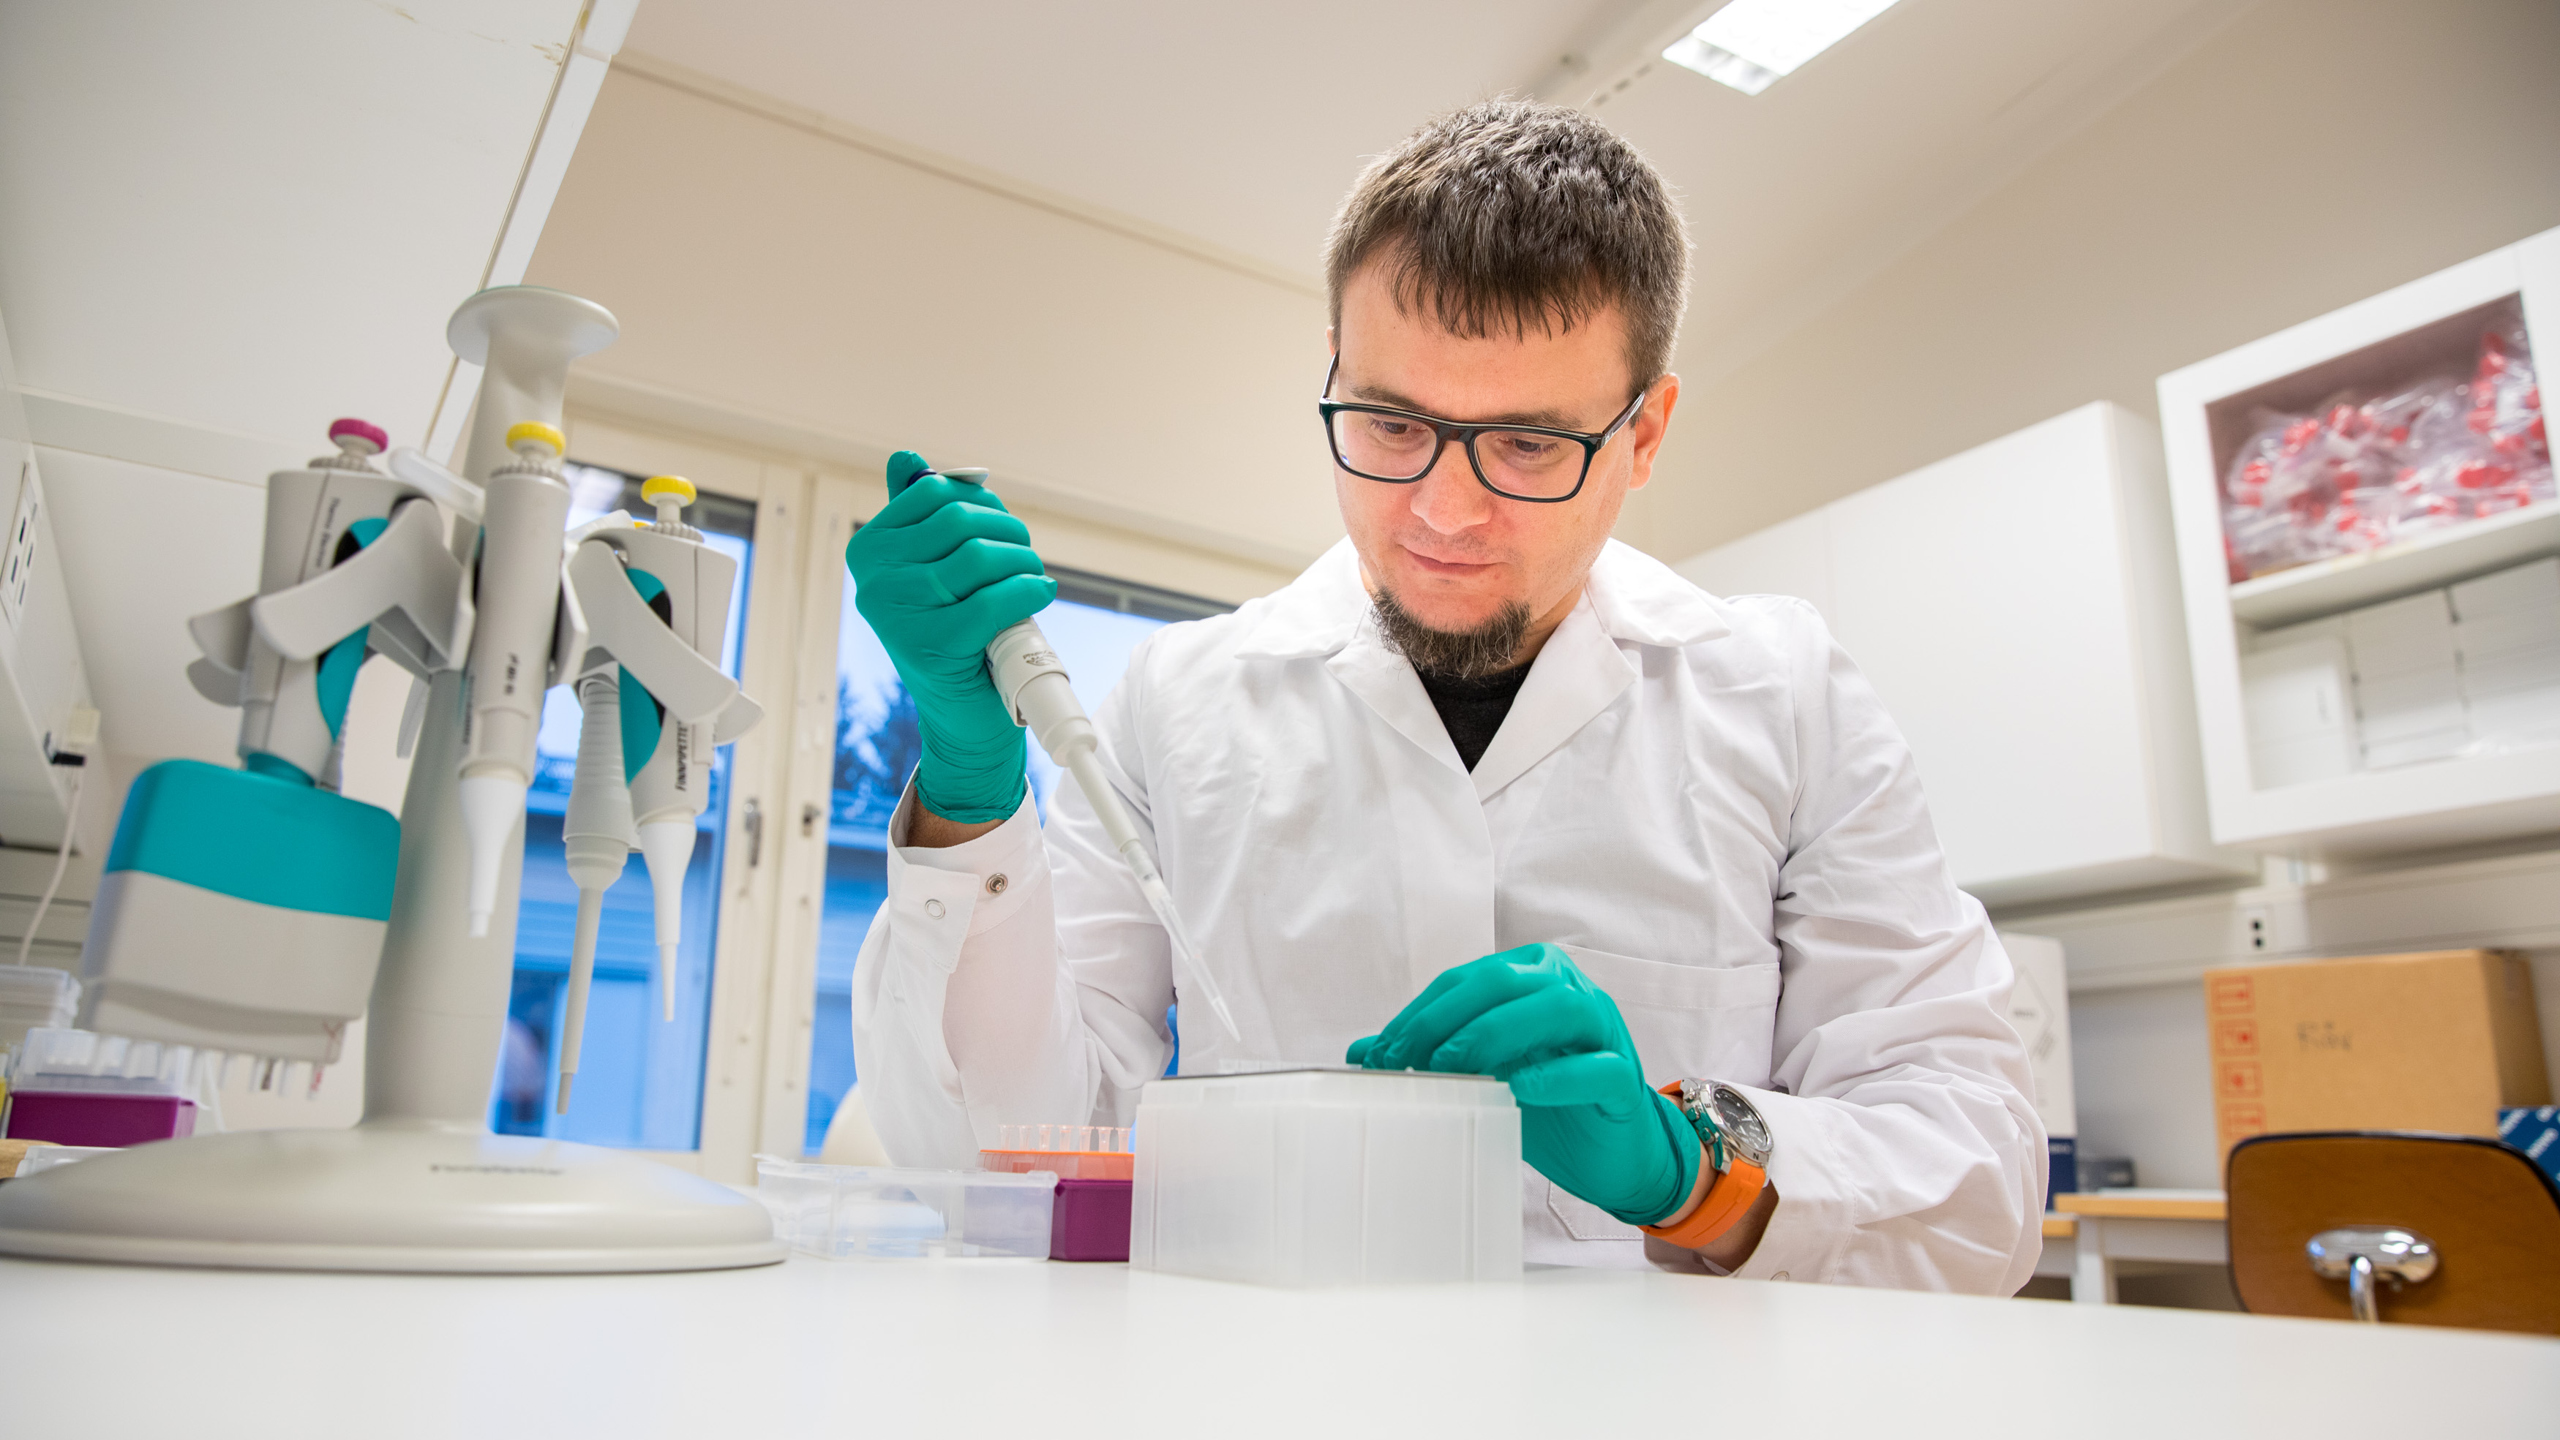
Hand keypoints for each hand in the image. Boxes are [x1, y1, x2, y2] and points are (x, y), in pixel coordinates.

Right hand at [844, 451, 1056, 821]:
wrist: (962, 715)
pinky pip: (994, 599)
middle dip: (1008, 532)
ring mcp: (897, 614)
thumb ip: (920, 517)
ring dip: (1023, 562)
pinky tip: (1038, 594)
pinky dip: (1027, 593)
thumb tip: (906, 457)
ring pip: (979, 557)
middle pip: (960, 522)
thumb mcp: (931, 570)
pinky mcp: (930, 646)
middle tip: (1025, 554)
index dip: (982, 503)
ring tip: (1033, 576)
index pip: (934, 494)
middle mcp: (873, 579)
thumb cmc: (953, 633)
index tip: (1000, 527)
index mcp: (869, 550)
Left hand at [1348, 943, 1696, 1225]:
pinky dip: (1557, 1074)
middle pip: (1503, 983)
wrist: (1614, 1153)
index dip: (1418, 1014)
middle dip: (1444, 1019)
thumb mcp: (1483, 1075)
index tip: (1378, 1055)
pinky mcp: (1624, 1077)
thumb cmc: (1548, 1104)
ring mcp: (1603, 1030)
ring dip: (1495, 1033)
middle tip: (1403, 1061)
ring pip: (1554, 1007)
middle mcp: (1569, 990)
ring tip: (1453, 1067)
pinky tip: (1522, 1088)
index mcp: (1532, 976)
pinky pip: (1595, 1067)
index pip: (1465, 982)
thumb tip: (1360, 1051)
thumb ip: (1430, 1054)